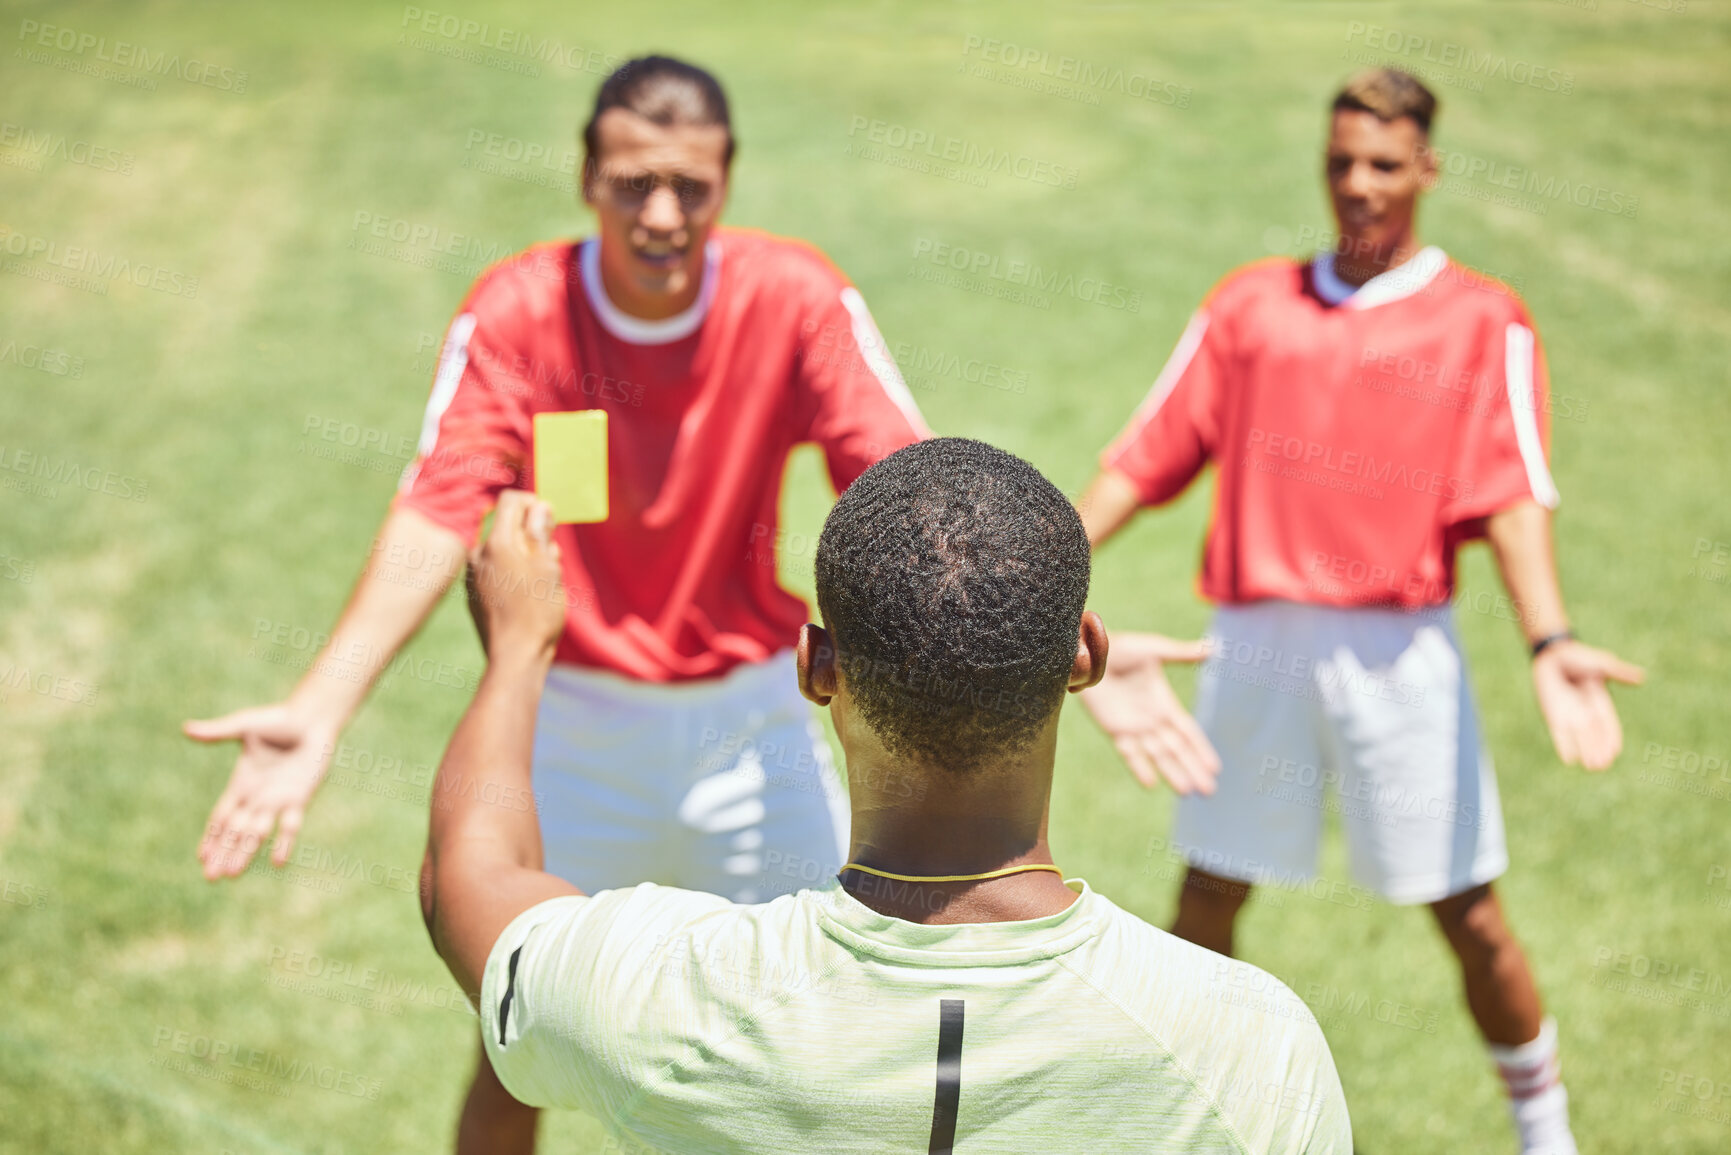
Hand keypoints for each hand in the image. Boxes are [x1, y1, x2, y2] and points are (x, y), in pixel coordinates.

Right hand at [185, 704, 337, 879]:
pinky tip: (277, 862)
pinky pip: (290, 824)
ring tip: (232, 875)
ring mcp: (277, 800)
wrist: (312, 719)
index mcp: (240, 784)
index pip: (221, 817)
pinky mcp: (298, 798)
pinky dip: (284, 842)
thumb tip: (186, 728)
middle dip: (223, 853)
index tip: (201, 857)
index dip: (211, 836)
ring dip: (244, 853)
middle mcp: (256, 797)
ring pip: (256, 833)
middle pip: (235, 831)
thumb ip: (217, 732)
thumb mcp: (244, 725)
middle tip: (211, 877)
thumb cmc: (278, 720)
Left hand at [465, 490, 566, 659]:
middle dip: (531, 534)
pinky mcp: (474, 592)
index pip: (510, 501)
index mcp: (496, 543)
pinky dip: (512, 571)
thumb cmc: (536, 613)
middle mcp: (478, 554)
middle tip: (552, 559)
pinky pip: (494, 569)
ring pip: (502, 549)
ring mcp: (473, 574)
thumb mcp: (548, 567)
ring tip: (543, 580)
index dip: (533, 504)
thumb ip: (540, 532)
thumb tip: (539, 506)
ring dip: (524, 554)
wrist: (515, 656)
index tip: (550, 521)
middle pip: (507, 526)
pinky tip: (526, 595)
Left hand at [1079, 631, 1220, 794]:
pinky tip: (1150, 784)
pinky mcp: (1114, 729)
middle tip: (1210, 791)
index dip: (1202, 750)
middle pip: (1178, 750)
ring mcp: (1134, 727)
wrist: (1091, 654)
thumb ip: (1182, 654)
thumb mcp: (1155, 650)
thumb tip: (1214, 647)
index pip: (1188, 733)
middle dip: (1193, 769)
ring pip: (1158, 755)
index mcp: (1165, 704)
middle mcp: (1152, 720)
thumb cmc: (1121, 649)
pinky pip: (1129, 752)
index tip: (1216, 768)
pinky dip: (1139, 767)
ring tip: (1187, 791)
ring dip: (1173, 773)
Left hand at [1531, 639, 1644, 769]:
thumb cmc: (1579, 658)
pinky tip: (1568, 759)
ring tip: (1592, 767)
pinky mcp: (1554, 714)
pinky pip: (1560, 733)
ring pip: (1580, 738)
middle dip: (1599, 749)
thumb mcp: (1601, 665)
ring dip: (1586, 751)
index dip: (1611, 737)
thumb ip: (1618, 672)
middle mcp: (1587, 712)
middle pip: (1595, 735)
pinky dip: (1564, 745)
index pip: (1609, 723)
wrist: (1554, 656)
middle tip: (1602, 765)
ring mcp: (1571, 714)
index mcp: (1601, 702)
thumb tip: (1641, 677)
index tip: (1615, 751)